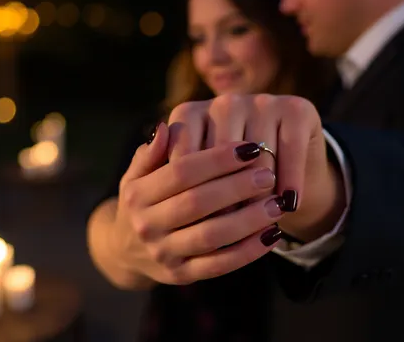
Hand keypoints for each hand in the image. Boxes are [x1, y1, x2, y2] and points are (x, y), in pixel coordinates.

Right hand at [110, 122, 284, 284]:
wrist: (126, 249)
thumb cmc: (145, 199)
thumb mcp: (139, 173)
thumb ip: (154, 152)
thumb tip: (166, 128)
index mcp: (137, 194)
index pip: (181, 172)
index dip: (216, 159)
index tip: (250, 148)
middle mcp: (147, 225)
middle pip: (197, 203)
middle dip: (236, 187)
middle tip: (268, 175)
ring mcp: (164, 253)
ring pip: (211, 236)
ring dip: (248, 220)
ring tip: (276, 204)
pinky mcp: (182, 275)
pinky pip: (220, 265)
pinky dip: (249, 251)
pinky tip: (273, 234)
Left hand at [168, 94, 344, 241]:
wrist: (286, 173)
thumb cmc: (229, 183)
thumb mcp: (197, 182)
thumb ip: (171, 177)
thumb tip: (161, 179)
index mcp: (190, 113)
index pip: (184, 158)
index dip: (192, 196)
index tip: (196, 227)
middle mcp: (224, 102)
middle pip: (222, 159)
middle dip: (227, 200)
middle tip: (231, 232)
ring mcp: (261, 101)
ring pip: (258, 157)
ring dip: (262, 193)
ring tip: (263, 221)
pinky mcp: (296, 108)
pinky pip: (290, 149)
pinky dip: (291, 179)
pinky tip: (291, 203)